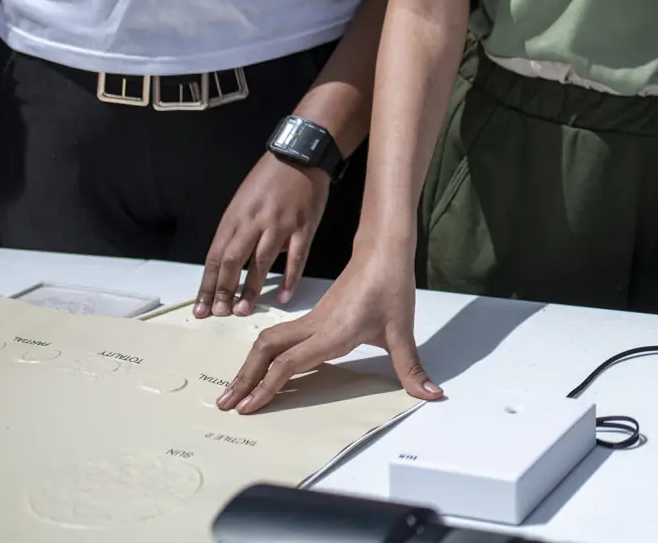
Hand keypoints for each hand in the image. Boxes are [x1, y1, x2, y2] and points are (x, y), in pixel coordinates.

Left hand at [195, 153, 330, 317]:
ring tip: (243, 310)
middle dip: (224, 290)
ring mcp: (280, 224)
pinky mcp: (304, 226)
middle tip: (220, 314)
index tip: (201, 308)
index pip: (216, 256)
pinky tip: (284, 296)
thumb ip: (239, 230)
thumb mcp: (243, 199)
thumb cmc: (269, 176)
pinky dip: (290, 278)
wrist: (301, 154)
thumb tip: (239, 261)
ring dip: (251, 289)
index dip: (207, 284)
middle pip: (233, 261)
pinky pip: (297, 257)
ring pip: (261, 262)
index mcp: (235, 216)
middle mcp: (254, 222)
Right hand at [217, 242, 441, 413]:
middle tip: (225, 404)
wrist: (383, 249)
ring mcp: (312, 320)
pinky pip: (281, 338)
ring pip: (269, 342)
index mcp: (332, 332)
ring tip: (235, 391)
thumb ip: (412, 368)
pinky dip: (264, 356)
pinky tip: (262, 370)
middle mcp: (315, 326)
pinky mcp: (315, 316)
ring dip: (250, 366)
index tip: (248, 409)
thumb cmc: (391, 285)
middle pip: (266, 351)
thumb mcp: (403, 331)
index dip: (267, 388)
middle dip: (244, 378)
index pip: (289, 363)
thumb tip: (432, 394)